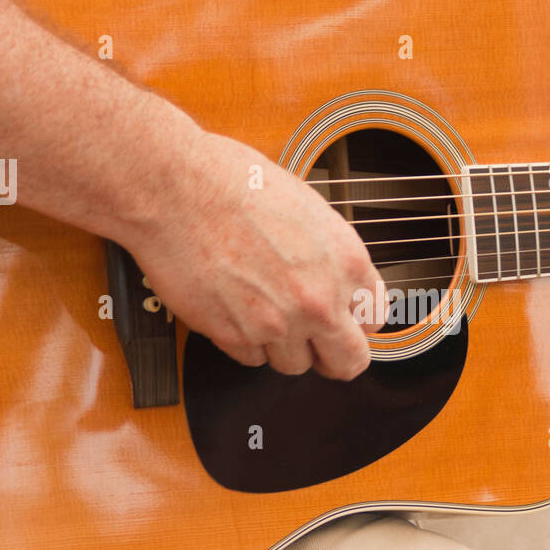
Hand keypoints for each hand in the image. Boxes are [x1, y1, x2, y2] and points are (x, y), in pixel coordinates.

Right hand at [124, 129, 385, 379]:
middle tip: (315, 344)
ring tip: (261, 308)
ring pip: (294, 365)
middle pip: (347, 362)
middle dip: (332, 355)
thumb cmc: (234, 184)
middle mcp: (319, 299)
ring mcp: (277, 324)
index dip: (355, 320)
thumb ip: (331, 259)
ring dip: (281, 346)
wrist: (176, 188)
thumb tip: (339, 288)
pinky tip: (233, 306)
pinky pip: (251, 359)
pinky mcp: (234, 336)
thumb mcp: (308, 211)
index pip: (374, 319)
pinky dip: (244, 341)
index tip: (341, 320)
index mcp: (346, 262)